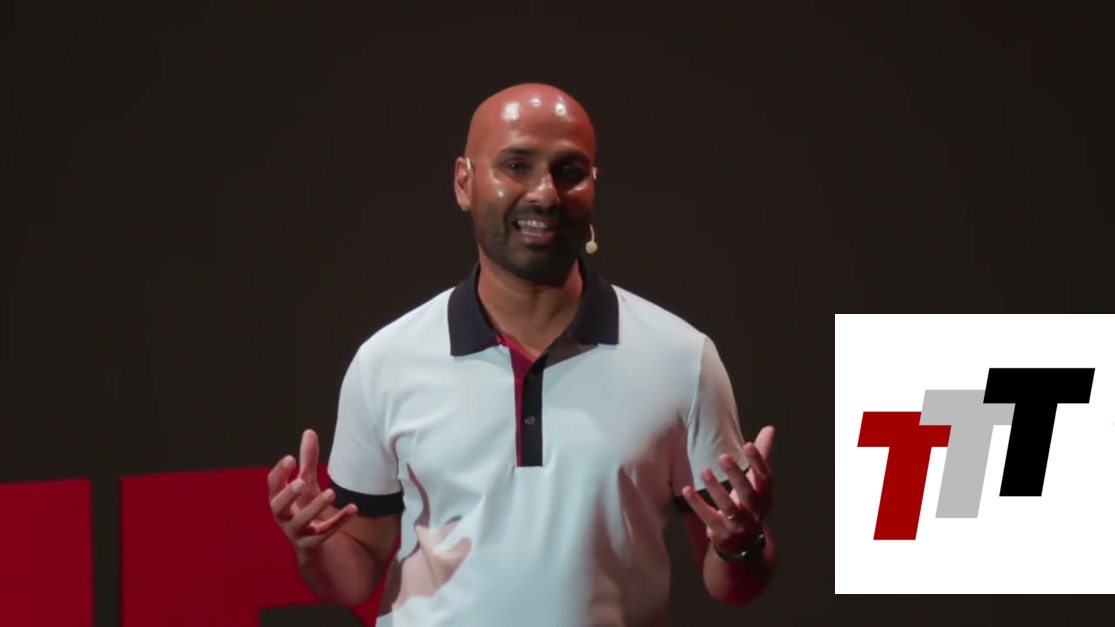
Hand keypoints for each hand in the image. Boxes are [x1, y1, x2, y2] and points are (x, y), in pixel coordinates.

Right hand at [268, 429, 357, 551]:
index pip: (273, 486)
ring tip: (332, 492)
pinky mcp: (312, 547)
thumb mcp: (308, 486)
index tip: (290, 458)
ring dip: (315, 508)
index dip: (279, 473)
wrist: (316, 552)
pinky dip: (338, 521)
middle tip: (301, 482)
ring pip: (300, 523)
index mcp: (282, 501)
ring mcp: (297, 534)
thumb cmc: (307, 512)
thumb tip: (309, 432)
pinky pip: (324, 535)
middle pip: (277, 507)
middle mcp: (285, 518)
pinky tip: (353, 509)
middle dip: (288, 494)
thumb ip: (308, 461)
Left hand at [681, 426, 774, 553]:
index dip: (759, 462)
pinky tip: (686, 489)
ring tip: (705, 471)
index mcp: (766, 497)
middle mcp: (755, 512)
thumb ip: (762, 455)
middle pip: (748, 494)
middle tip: (724, 456)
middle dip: (736, 475)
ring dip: (716, 489)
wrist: (742, 542)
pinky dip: (697, 504)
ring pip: (728, 508)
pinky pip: (708, 517)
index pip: (766, 479)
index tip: (748, 444)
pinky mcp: (720, 532)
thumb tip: (770, 429)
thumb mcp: (757, 482)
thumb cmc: (748, 502)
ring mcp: (738, 524)